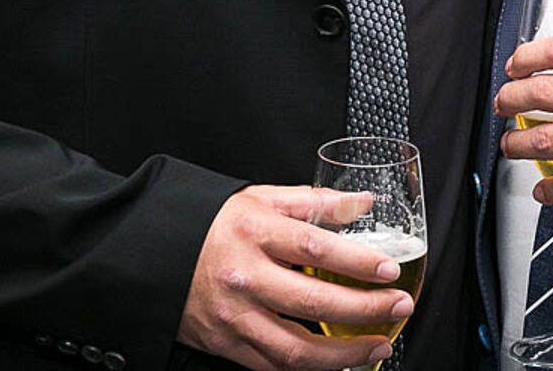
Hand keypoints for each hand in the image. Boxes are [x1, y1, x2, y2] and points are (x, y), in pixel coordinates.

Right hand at [177, 185, 411, 370]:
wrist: (153, 256)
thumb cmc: (211, 226)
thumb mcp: (259, 199)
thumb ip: (314, 202)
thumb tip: (362, 203)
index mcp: (254, 233)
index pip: (315, 247)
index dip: (356, 261)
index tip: (388, 270)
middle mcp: (244, 277)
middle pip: (312, 301)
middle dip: (365, 309)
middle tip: (399, 307)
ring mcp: (233, 316)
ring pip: (294, 347)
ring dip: (344, 352)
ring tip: (379, 344)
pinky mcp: (224, 344)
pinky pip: (271, 365)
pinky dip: (308, 368)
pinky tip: (336, 362)